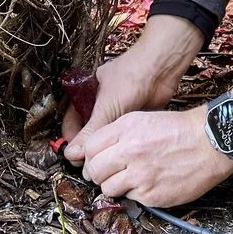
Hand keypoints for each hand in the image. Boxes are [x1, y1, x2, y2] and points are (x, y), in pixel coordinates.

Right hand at [63, 15, 203, 163]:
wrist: (161, 68)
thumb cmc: (131, 77)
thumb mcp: (106, 107)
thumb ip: (90, 132)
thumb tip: (72, 154)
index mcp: (86, 94)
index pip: (72, 121)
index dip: (71, 139)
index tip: (74, 157)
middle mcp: (100, 102)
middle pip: (88, 129)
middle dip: (88, 146)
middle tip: (89, 165)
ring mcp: (117, 109)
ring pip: (106, 133)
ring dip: (105, 146)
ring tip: (104, 162)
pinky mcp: (132, 115)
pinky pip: (121, 132)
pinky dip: (119, 142)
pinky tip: (120, 153)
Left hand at [78, 80, 232, 206]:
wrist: (210, 142)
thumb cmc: (178, 129)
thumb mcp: (144, 118)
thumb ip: (118, 133)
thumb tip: (95, 150)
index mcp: (126, 128)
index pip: (90, 148)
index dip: (93, 155)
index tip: (100, 159)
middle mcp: (129, 151)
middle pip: (93, 171)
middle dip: (99, 173)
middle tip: (111, 172)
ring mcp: (139, 175)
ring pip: (107, 189)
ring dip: (116, 185)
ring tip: (133, 177)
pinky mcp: (150, 195)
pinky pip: (130, 198)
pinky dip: (137, 193)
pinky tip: (151, 182)